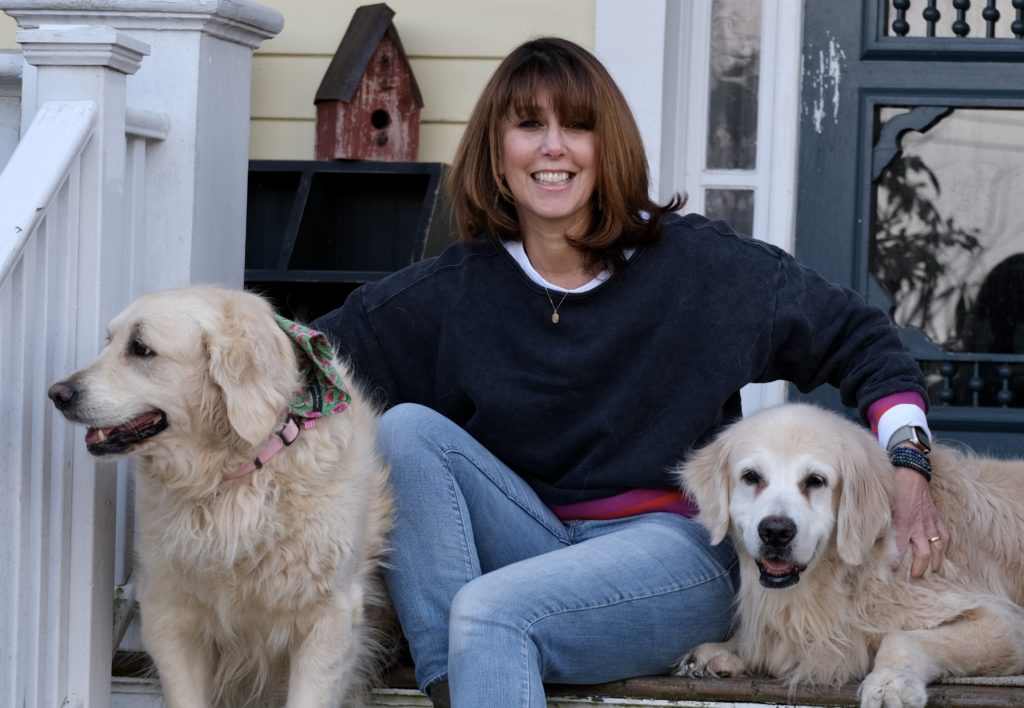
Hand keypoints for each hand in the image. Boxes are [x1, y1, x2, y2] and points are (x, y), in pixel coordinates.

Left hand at [890, 453, 947, 577]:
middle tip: (915, 578)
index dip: (896, 565)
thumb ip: (879, 523)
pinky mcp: (937, 518)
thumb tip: (869, 537)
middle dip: (920, 569)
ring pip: (938, 549)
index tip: (891, 574)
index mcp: (902, 524)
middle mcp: (918, 527)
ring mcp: (930, 523)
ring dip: (935, 563)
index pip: (900, 551)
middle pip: (923, 555)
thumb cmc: (892, 488)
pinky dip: (945, 547)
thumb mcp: (882, 506)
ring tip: (931, 571)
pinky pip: (945, 536)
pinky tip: (942, 553)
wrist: (910, 471)